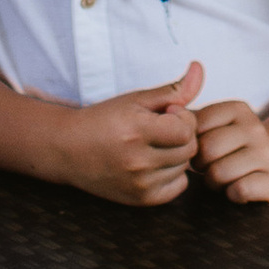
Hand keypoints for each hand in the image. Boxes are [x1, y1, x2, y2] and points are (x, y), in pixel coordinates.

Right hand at [56, 65, 205, 208]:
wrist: (69, 149)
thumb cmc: (104, 120)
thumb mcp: (136, 99)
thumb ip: (173, 89)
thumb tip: (199, 69)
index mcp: (136, 131)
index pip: (186, 129)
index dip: (182, 117)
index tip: (166, 113)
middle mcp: (138, 162)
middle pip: (189, 149)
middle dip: (181, 135)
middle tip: (161, 129)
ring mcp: (139, 184)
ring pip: (185, 167)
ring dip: (177, 154)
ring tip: (155, 145)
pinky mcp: (140, 200)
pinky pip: (178, 187)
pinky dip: (174, 175)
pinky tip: (156, 163)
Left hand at [192, 95, 268, 206]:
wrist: (265, 172)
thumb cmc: (227, 150)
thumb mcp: (211, 128)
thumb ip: (188, 119)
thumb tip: (170, 110)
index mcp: (238, 109)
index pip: (197, 124)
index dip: (190, 143)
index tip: (199, 149)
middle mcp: (256, 127)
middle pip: (208, 149)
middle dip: (201, 165)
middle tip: (208, 168)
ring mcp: (268, 153)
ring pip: (220, 172)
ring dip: (214, 182)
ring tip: (221, 179)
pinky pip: (240, 190)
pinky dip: (232, 194)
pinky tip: (235, 190)